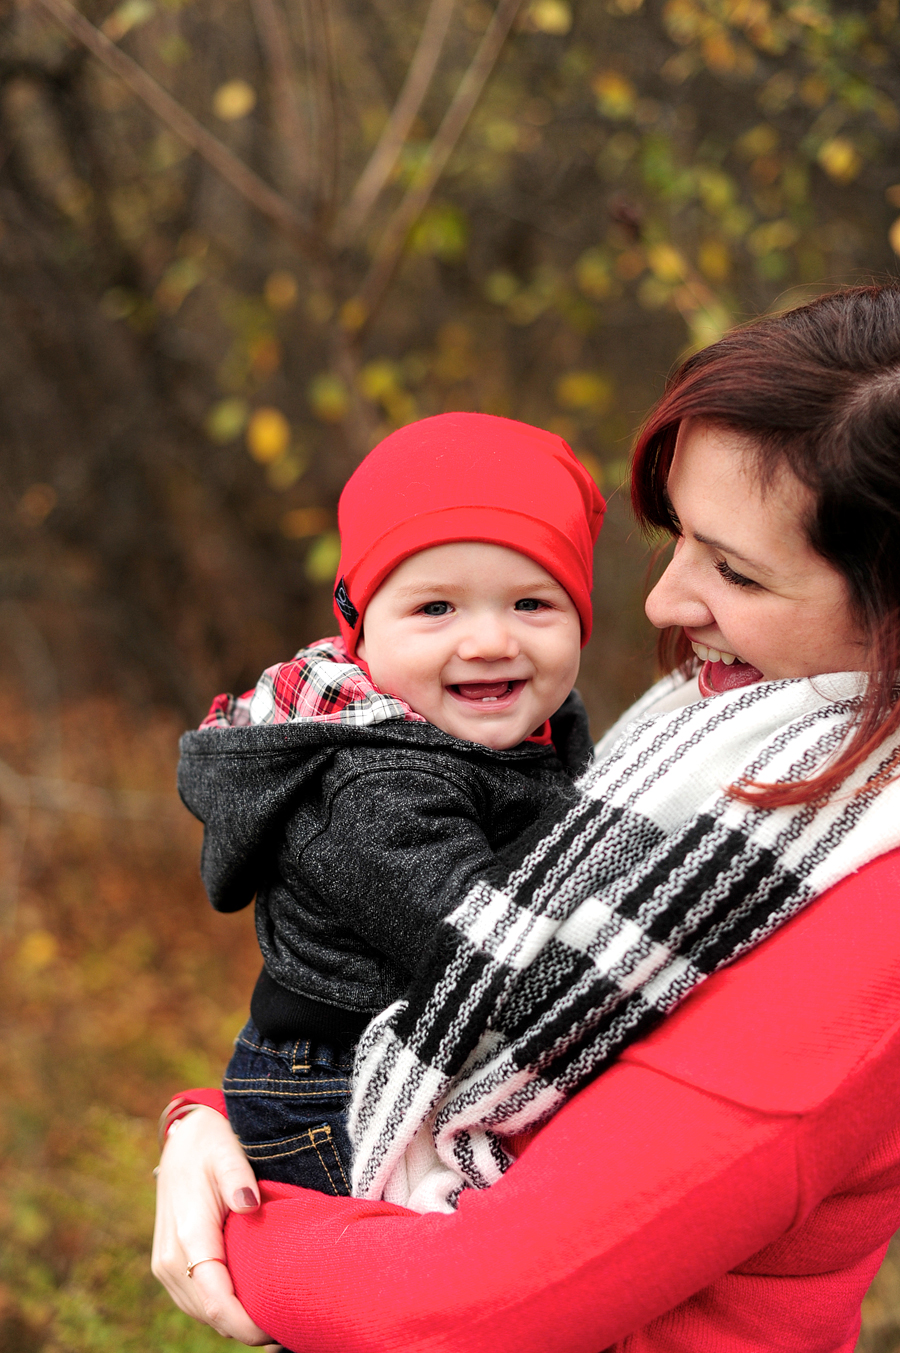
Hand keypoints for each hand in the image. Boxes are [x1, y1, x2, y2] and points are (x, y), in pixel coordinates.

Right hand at [151, 1106, 280, 1347]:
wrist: (182, 1139)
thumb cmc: (211, 1144)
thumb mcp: (227, 1151)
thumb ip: (238, 1178)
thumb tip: (248, 1204)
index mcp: (188, 1236)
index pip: (215, 1299)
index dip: (244, 1324)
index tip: (276, 1331)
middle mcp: (170, 1259)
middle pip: (209, 1314)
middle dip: (245, 1329)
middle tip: (288, 1331)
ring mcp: (166, 1265)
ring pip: (201, 1312)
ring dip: (233, 1323)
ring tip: (275, 1323)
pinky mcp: (169, 1265)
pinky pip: (196, 1300)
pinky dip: (220, 1311)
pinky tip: (250, 1308)